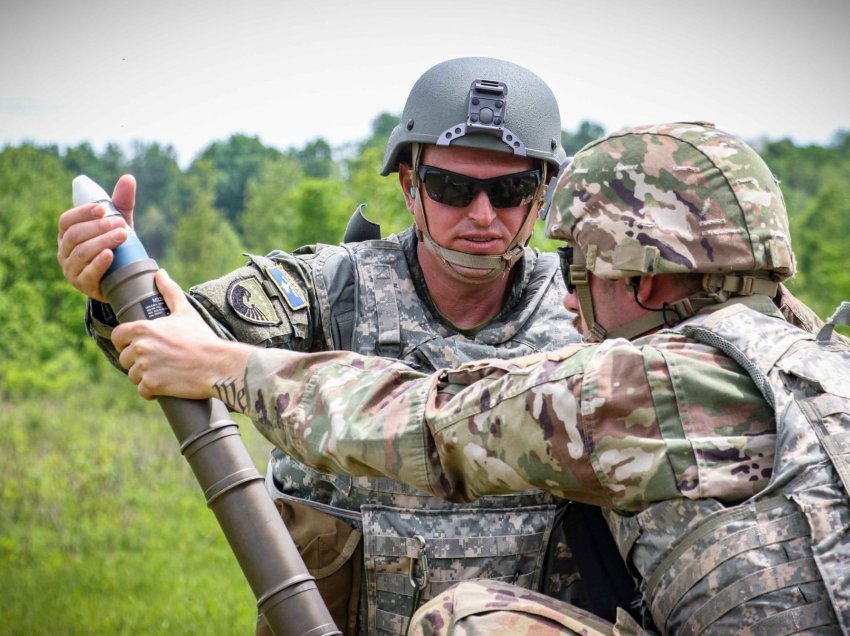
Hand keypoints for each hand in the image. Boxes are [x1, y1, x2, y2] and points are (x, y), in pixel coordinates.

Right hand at [57, 175, 136, 301]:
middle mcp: (64, 251)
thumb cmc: (117, 246)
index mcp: (68, 234)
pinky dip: (98, 263)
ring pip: (81, 252)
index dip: (82, 213)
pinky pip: (87, 273)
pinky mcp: (82, 284)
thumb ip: (121, 203)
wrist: (123, 280)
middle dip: (98, 227)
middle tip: (120, 224)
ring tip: (121, 235)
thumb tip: (128, 178)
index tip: (102, 208)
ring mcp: (71, 269)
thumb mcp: (119, 224)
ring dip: (102, 242)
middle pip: (75, 235)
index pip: (67, 220)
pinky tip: (110, 255)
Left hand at [112, 269, 251, 400]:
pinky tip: (165, 385)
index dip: (125, 342)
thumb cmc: (202, 337)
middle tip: (158, 361)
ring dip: (145, 377)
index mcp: (143, 328)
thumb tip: (160, 273)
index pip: (118, 336)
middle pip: (125, 358)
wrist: (217, 364)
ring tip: (164, 373)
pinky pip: (143, 391)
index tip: (137, 346)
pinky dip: (152, 391)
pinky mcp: (152, 385)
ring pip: (133, 376)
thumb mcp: (185, 312)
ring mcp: (145, 367)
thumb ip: (169, 291)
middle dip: (138, 361)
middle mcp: (140, 347)